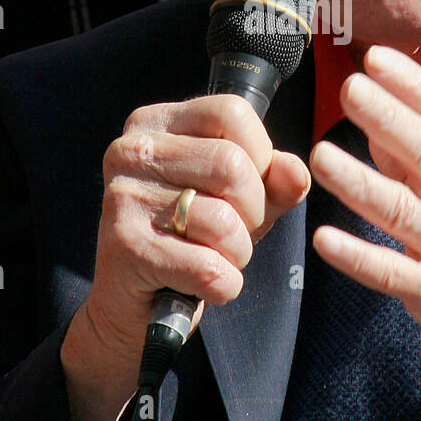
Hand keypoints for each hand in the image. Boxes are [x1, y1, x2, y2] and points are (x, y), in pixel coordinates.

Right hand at [62, 94, 309, 420]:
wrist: (132, 308)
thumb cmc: (191, 240)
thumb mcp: (241, 201)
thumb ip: (275, 180)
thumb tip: (297, 173)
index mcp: (156, 123)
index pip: (232, 112)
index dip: (261, 156)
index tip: (247, 190)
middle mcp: (131, 150)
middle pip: (232, 165)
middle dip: (254, 212)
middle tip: (234, 236)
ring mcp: (123, 197)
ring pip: (222, 219)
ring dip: (238, 253)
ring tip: (215, 259)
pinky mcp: (124, 247)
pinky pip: (207, 266)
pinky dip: (224, 285)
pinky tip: (204, 287)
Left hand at [309, 45, 420, 420]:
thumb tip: (377, 120)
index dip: (415, 86)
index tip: (377, 57)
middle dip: (389, 118)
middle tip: (349, 88)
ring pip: (407, 211)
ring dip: (361, 183)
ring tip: (319, 156)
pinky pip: (396, 275)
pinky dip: (360, 257)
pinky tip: (324, 240)